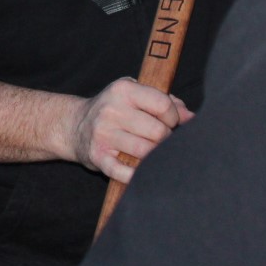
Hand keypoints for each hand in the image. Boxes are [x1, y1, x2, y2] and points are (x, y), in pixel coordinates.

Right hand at [64, 77, 193, 182]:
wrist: (74, 125)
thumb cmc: (114, 110)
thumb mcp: (135, 95)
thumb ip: (166, 101)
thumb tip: (191, 117)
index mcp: (123, 89)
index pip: (163, 105)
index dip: (174, 118)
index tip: (169, 123)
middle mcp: (111, 110)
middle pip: (158, 132)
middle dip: (165, 140)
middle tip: (160, 141)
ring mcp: (103, 133)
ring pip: (145, 152)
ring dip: (154, 156)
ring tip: (151, 153)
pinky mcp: (97, 155)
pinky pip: (123, 171)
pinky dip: (134, 175)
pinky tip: (139, 172)